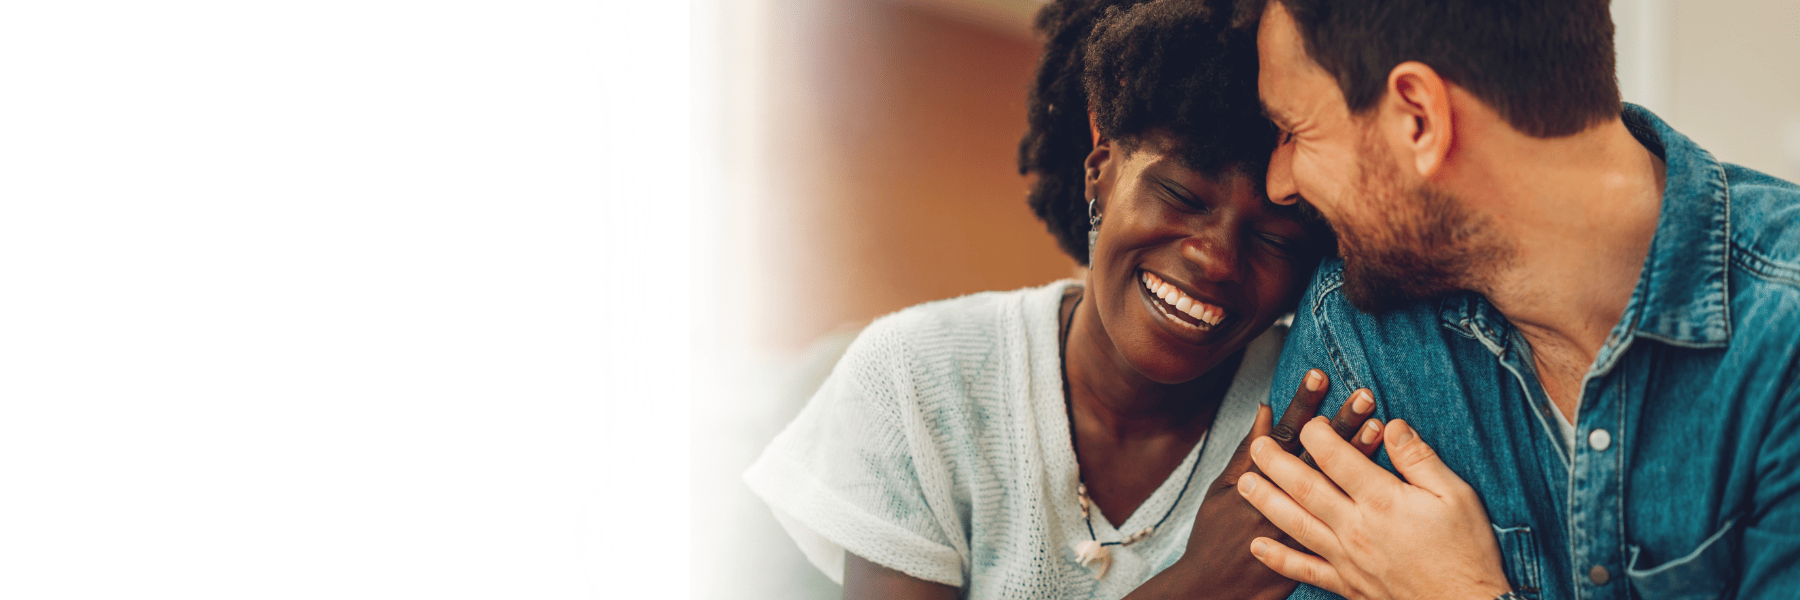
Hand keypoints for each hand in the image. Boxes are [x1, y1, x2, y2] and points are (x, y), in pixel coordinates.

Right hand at [1127, 370, 1381, 599]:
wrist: (1216, 587)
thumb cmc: (1215, 534)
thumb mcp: (1220, 489)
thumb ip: (1246, 451)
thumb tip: (1266, 411)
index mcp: (1256, 477)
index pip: (1285, 433)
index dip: (1303, 403)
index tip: (1321, 375)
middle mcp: (1283, 499)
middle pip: (1317, 455)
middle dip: (1340, 423)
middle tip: (1364, 394)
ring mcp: (1302, 526)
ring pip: (1335, 486)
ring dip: (1356, 455)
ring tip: (1379, 426)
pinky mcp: (1317, 552)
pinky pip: (1347, 516)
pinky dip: (1362, 500)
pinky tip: (1381, 481)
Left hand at [1238, 416, 1510, 599]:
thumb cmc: (1467, 553)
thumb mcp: (1457, 496)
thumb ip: (1420, 459)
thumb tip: (1393, 426)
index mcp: (1383, 501)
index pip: (1338, 459)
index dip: (1318, 435)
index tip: (1308, 422)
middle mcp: (1357, 528)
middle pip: (1306, 489)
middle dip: (1276, 464)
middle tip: (1256, 445)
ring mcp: (1348, 558)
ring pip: (1296, 525)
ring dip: (1266, 502)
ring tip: (1244, 484)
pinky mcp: (1348, 584)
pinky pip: (1304, 571)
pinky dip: (1278, 559)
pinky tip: (1258, 547)